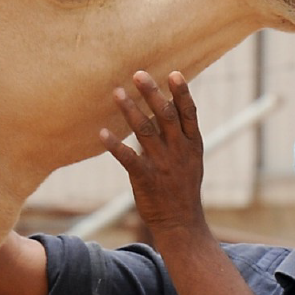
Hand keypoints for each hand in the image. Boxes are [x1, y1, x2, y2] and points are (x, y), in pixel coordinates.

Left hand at [100, 71, 207, 237]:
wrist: (181, 221)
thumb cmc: (182, 185)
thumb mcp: (191, 158)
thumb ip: (180, 134)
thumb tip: (166, 105)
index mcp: (192, 144)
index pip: (189, 113)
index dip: (182, 93)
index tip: (174, 73)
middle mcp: (179, 151)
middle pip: (165, 116)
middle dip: (152, 93)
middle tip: (138, 73)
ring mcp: (163, 164)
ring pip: (145, 132)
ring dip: (130, 110)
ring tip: (117, 92)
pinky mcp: (145, 178)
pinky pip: (128, 158)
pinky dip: (115, 145)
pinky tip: (102, 132)